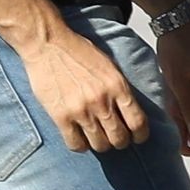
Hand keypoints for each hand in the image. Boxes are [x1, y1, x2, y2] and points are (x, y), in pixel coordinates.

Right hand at [22, 27, 149, 153]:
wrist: (48, 43)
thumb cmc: (78, 51)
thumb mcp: (108, 65)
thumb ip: (119, 88)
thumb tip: (128, 110)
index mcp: (117, 86)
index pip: (137, 122)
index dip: (141, 135)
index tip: (138, 137)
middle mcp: (101, 101)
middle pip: (119, 138)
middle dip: (120, 141)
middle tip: (115, 138)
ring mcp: (81, 111)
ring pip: (99, 144)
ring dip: (100, 144)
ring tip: (97, 137)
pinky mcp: (61, 117)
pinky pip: (76, 144)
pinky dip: (80, 145)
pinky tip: (79, 137)